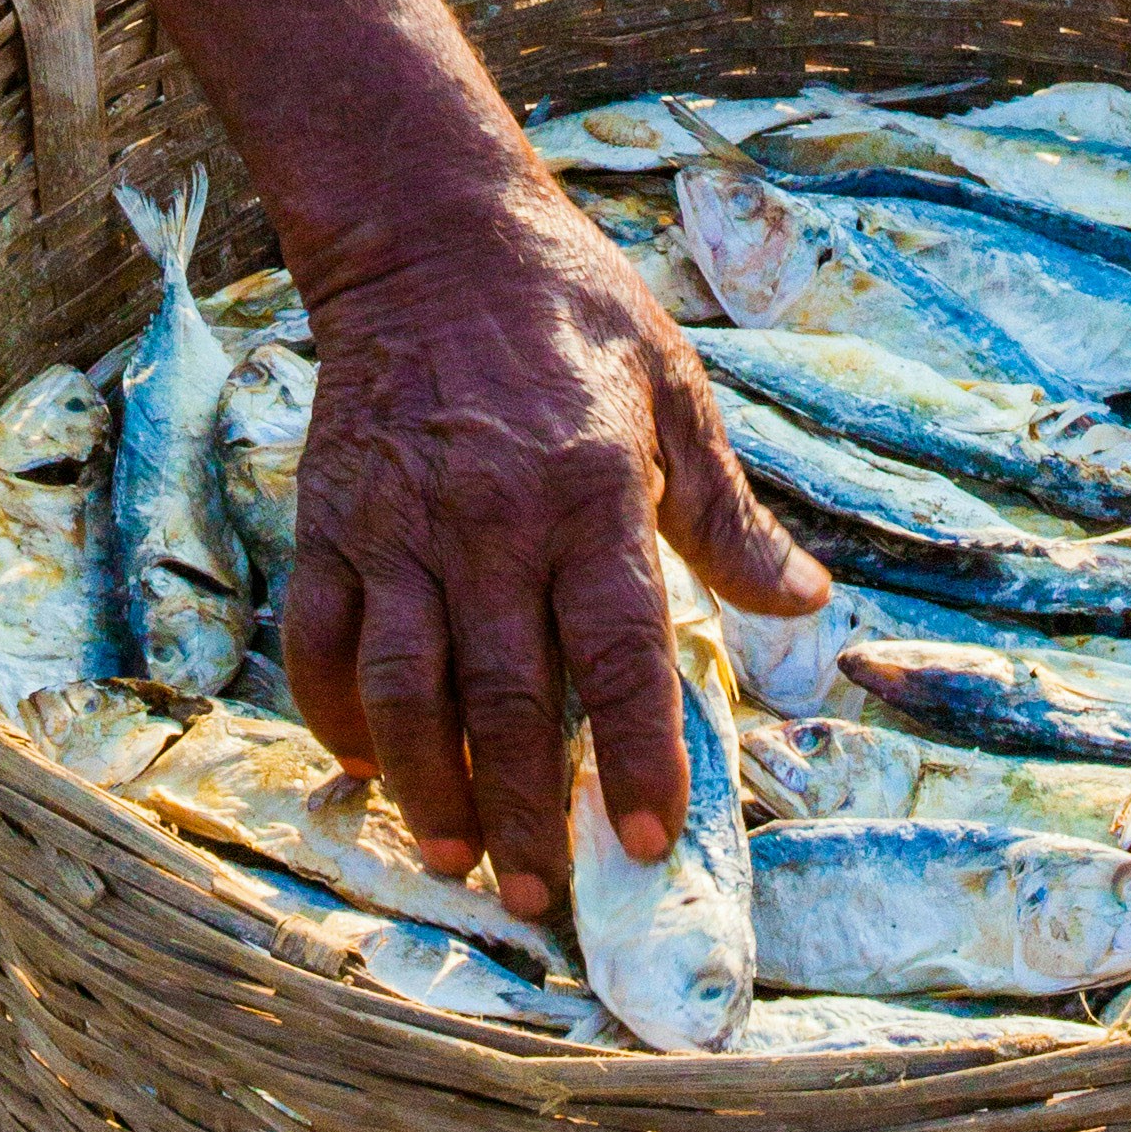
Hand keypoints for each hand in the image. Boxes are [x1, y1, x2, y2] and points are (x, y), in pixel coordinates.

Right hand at [278, 165, 826, 913]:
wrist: (432, 234)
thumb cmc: (572, 313)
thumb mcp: (677, 392)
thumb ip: (729, 515)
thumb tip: (806, 606)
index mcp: (595, 494)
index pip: (620, 652)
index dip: (638, 755)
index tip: (648, 842)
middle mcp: (494, 521)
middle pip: (508, 696)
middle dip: (527, 809)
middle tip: (539, 896)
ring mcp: (402, 524)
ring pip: (407, 685)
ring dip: (426, 783)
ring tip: (453, 856)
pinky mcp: (332, 518)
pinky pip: (324, 637)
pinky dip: (336, 712)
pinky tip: (362, 765)